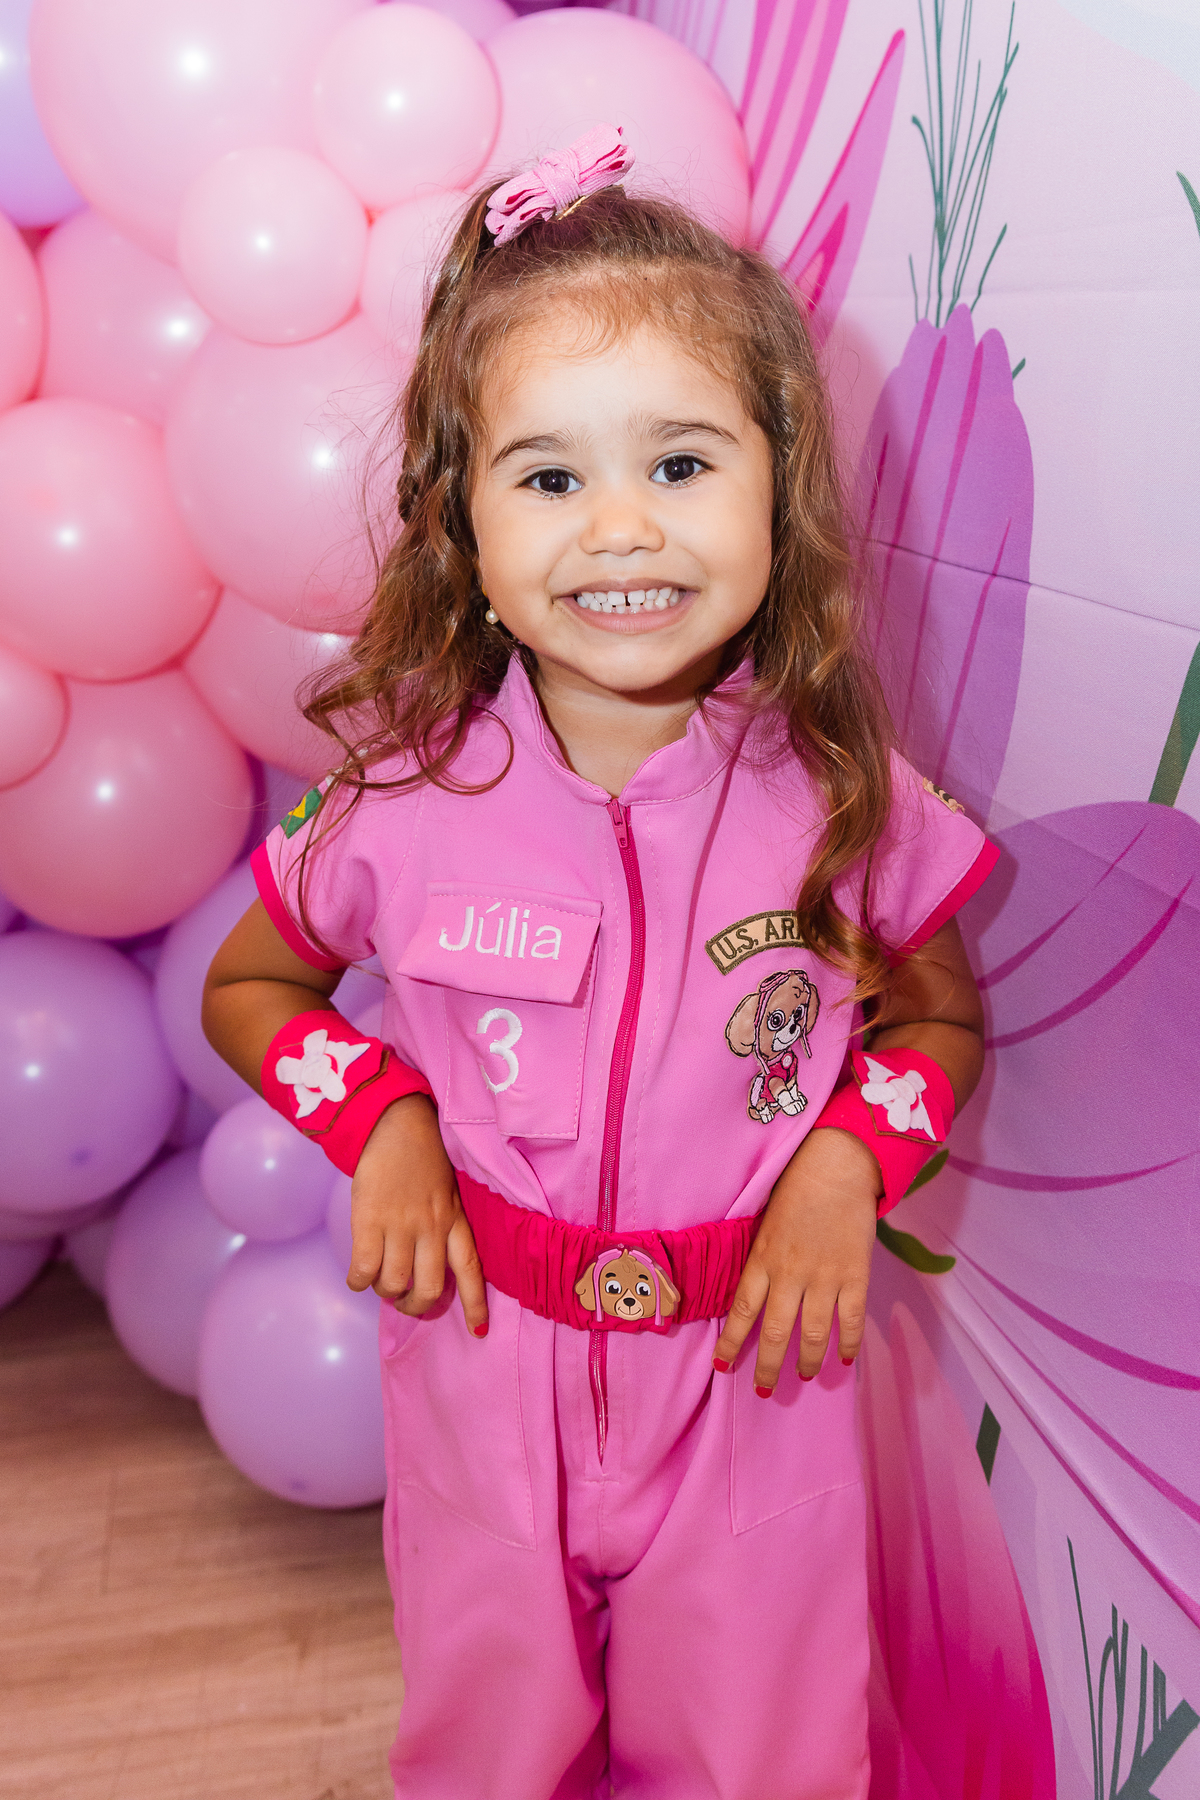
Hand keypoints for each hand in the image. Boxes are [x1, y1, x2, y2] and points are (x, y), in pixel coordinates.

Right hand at [347, 1094, 488, 1337]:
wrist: (393, 1124)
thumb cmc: (421, 1158)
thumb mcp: (446, 1191)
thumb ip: (443, 1224)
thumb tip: (427, 1264)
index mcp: (455, 1220)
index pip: (471, 1269)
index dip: (475, 1304)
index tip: (478, 1332)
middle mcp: (432, 1226)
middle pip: (431, 1288)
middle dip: (416, 1305)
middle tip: (405, 1301)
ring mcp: (401, 1225)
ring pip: (396, 1283)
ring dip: (386, 1293)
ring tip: (380, 1284)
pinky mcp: (370, 1221)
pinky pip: (365, 1270)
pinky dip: (360, 1282)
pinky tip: (358, 1277)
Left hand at [712, 1128, 878, 1390]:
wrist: (836, 1167)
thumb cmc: (795, 1191)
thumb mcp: (764, 1225)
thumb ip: (760, 1261)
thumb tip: (752, 1296)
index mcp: (762, 1260)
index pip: (741, 1311)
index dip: (731, 1342)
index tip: (723, 1366)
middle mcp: (790, 1274)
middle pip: (776, 1333)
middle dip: (769, 1367)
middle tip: (765, 1389)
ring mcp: (824, 1277)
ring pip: (814, 1334)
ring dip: (809, 1361)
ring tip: (806, 1375)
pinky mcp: (855, 1275)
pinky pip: (851, 1320)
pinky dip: (848, 1345)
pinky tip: (844, 1360)